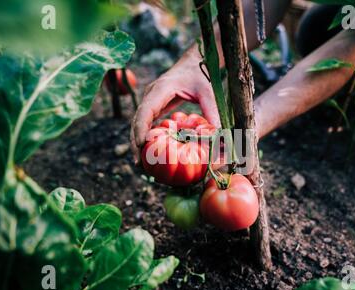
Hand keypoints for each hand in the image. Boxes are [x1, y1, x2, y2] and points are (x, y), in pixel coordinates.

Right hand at [131, 47, 219, 163]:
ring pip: (139, 122)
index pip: (145, 111)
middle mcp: (152, 94)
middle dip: (135, 141)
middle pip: (137, 120)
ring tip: (142, 163)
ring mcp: (152, 99)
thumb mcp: (209, 93)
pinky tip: (151, 151)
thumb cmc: (202, 74)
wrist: (196, 60)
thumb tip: (219, 137)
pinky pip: (147, 122)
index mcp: (162, 89)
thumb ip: (213, 113)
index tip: (141, 146)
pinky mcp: (155, 105)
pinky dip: (147, 136)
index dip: (140, 129)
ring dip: (138, 141)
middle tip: (139, 163)